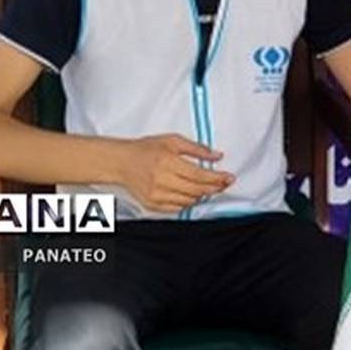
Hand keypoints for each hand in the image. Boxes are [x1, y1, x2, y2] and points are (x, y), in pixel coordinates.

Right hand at [116, 134, 233, 212]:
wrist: (122, 162)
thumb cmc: (146, 149)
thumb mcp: (173, 141)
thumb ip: (197, 148)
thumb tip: (217, 156)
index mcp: (168, 163)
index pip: (200, 175)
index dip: (217, 178)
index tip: (229, 177)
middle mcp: (162, 181)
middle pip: (197, 190)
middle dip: (214, 188)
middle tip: (224, 183)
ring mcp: (157, 195)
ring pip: (189, 201)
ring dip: (202, 195)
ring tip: (208, 187)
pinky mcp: (152, 205)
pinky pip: (177, 208)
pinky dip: (188, 202)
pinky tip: (191, 194)